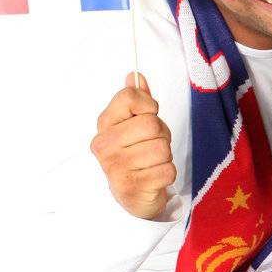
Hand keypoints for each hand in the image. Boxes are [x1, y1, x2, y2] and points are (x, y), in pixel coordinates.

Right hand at [90, 73, 175, 220]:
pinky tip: (154, 176)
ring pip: (162, 148)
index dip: (149, 105)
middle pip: (152, 124)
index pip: (130, 98)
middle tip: (153, 144)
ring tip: (153, 161)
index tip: (148, 115)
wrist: (133, 195)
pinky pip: (167, 170)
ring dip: (165, 156)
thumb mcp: (134, 125)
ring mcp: (115, 167)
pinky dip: (167, 173)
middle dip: (162, 134)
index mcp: (104, 124)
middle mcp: (105, 145)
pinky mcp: (131, 187)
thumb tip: (135, 75)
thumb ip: (136, 101)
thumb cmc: (136, 154)